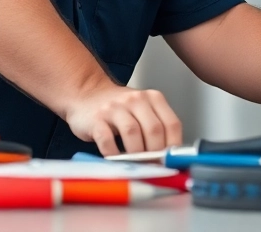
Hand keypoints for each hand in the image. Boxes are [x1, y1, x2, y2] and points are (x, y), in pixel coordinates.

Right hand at [62, 81, 182, 155]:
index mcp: (153, 98)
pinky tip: (115, 159)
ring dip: (136, 154)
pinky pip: (107, 139)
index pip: (172, 124)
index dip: (173, 146)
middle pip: (154, 129)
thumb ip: (157, 128)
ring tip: (136, 164)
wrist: (87, 94)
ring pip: (132, 132)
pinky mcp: (96, 119)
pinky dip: (113, 154)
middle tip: (153, 166)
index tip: (171, 161)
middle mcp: (135, 99)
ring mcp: (114, 108)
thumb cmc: (119, 109)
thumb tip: (170, 158)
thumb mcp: (142, 111)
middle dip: (156, 153)